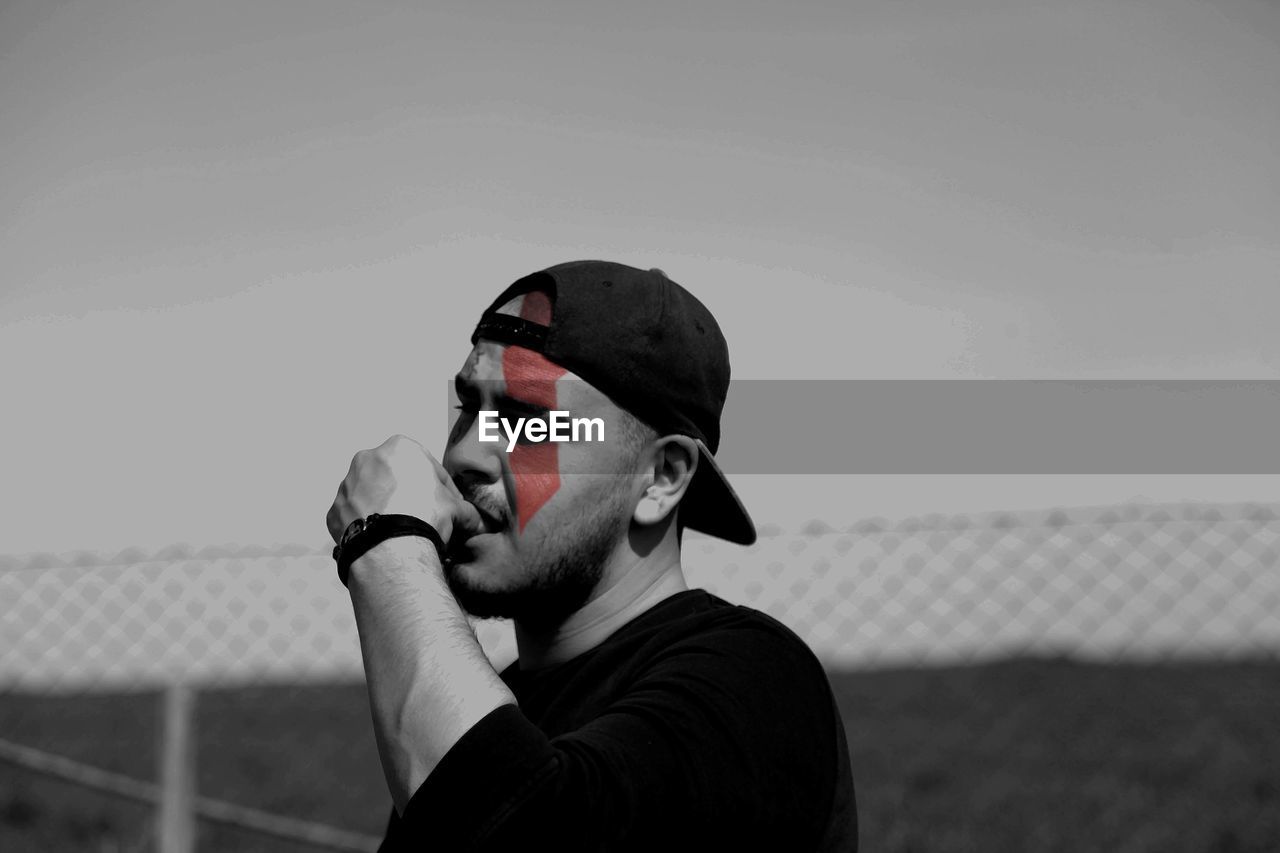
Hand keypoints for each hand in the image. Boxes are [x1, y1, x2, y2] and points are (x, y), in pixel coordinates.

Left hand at [327, 435, 482, 548]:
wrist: (391, 548)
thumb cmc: (426, 517)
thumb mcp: (457, 510)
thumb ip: (465, 511)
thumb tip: (477, 523)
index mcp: (399, 448)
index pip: (427, 466)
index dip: (441, 488)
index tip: (448, 506)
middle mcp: (367, 459)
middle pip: (394, 478)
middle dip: (408, 495)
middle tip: (423, 519)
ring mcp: (346, 486)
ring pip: (370, 496)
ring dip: (384, 510)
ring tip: (401, 534)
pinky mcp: (334, 512)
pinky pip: (354, 518)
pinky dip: (366, 527)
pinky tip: (381, 541)